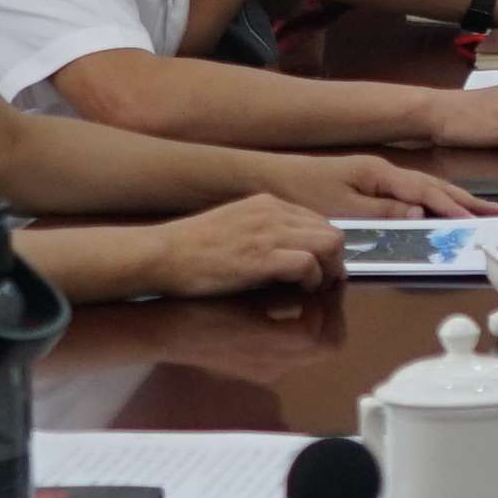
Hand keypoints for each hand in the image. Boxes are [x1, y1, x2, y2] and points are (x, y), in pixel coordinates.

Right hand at [134, 195, 346, 295]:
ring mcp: (269, 232)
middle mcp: (273, 212)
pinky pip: (309, 264)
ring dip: (328, 270)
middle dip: (334, 260)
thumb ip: (262, 233)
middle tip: (324, 284)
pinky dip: (311, 280)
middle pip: (331, 231)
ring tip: (313, 290)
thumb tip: (286, 253)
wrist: (163, 254)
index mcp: (267, 204)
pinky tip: (299, 293)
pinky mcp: (262, 257)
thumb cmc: (192, 249)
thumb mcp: (234, 227)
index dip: (325, 248)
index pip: (318, 221)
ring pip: (329, 244)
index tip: (321, 270)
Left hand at [297, 152, 478, 217]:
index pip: (425, 190)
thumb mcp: (341, 207)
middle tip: (494, 212)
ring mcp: (378, 176)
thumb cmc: (303, 191)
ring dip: (453, 199)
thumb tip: (420, 211)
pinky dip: (432, 200)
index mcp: (379, 173)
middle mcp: (383, 171)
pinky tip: (440, 209)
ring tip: (479, 210)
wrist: (273, 177)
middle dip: (465, 199)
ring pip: (425, 187)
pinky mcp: (370, 184)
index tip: (474, 220)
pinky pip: (411, 192)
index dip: (451, 206)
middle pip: (433, 185)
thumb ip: (382, 210)